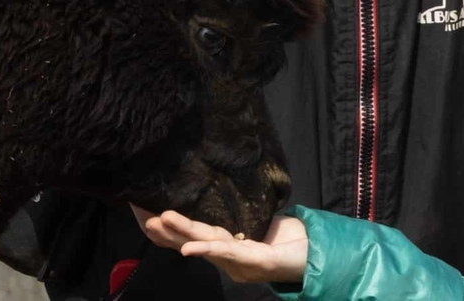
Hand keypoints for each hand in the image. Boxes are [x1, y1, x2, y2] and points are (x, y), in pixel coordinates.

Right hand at [132, 206, 308, 284]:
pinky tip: (191, 248)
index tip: (148, 218)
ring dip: (181, 235)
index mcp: (231, 246)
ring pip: (207, 244)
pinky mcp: (258, 262)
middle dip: (169, 233)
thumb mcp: (264, 226)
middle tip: (145, 220)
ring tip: (159, 224)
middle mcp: (232, 256)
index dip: (173, 230)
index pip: (198, 234)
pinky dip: (208, 249)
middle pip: (195, 240)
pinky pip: (229, 254)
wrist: (318, 257)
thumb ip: (245, 219)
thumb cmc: (291, 242)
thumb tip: (227, 200)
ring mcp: (243, 261)